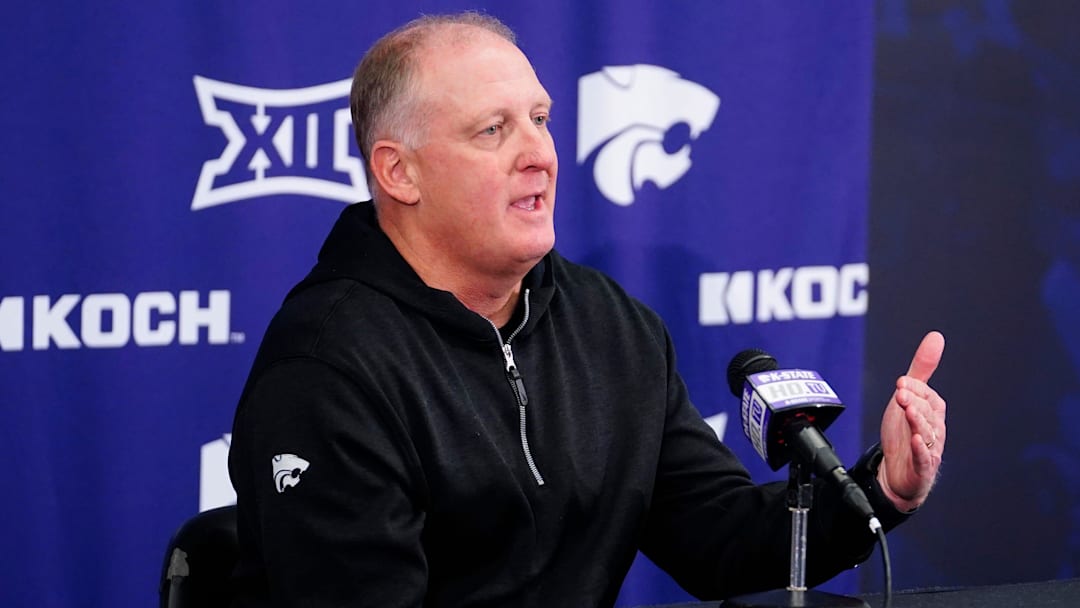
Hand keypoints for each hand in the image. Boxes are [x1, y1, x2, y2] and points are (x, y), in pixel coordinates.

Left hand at [877, 331, 946, 511]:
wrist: (896, 471)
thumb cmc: (904, 431)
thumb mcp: (909, 396)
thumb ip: (922, 368)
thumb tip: (936, 336)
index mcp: (932, 411)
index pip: (927, 396)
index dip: (914, 389)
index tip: (900, 383)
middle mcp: (934, 428)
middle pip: (926, 413)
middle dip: (914, 403)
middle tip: (900, 394)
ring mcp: (928, 448)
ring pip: (926, 433)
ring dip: (917, 422)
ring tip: (908, 412)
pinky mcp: (922, 467)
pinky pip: (923, 457)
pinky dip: (919, 449)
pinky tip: (914, 440)